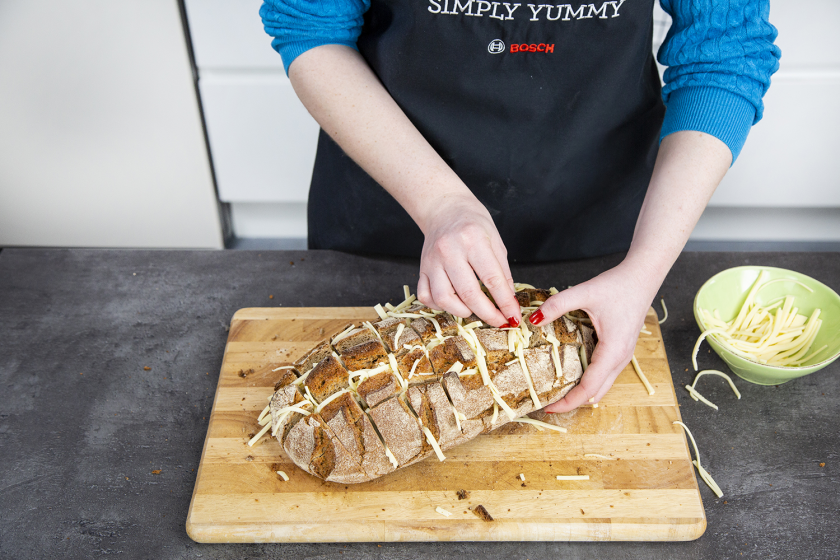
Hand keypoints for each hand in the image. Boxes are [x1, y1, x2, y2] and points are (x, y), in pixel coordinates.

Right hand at [416, 194, 520, 327]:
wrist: (445, 208)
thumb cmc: (473, 223)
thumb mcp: (495, 241)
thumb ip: (502, 272)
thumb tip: (509, 301)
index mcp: (472, 240)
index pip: (492, 279)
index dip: (505, 303)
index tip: (513, 317)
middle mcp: (449, 251)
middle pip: (468, 293)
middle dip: (487, 314)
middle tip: (499, 322)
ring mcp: (432, 261)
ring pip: (443, 298)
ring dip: (462, 311)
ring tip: (473, 309)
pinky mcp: (421, 268)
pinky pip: (426, 296)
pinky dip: (439, 306)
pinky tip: (452, 302)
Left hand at [531, 261, 658, 412]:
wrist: (642, 277)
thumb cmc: (618, 286)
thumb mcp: (584, 292)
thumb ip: (557, 304)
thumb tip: (533, 319)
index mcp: (613, 351)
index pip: (589, 388)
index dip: (568, 402)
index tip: (547, 407)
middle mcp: (621, 359)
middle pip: (596, 393)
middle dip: (573, 402)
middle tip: (548, 403)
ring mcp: (623, 356)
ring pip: (603, 385)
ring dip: (582, 392)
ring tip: (557, 392)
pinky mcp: (622, 350)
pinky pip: (605, 374)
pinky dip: (590, 381)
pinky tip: (573, 374)